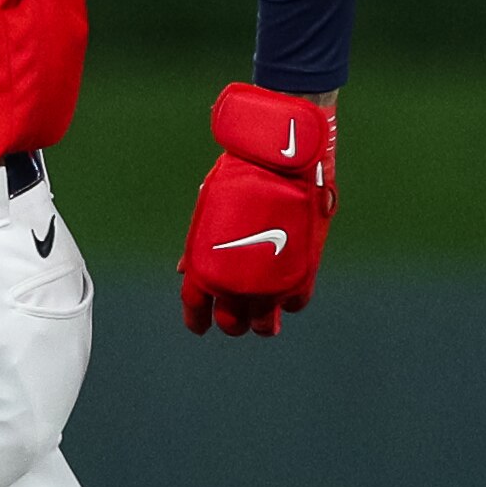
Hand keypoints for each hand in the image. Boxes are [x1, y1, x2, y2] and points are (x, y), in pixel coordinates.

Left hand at [180, 82, 335, 336]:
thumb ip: (199, 247)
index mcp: (204, 268)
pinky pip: (294, 304)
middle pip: (230, 323)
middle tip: (238, 314)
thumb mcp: (209, 212)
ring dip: (262, 323)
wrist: (280, 160)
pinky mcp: (300, 277)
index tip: (201, 326)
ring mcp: (268, 285)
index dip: (197, 321)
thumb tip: (185, 270)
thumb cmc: (240, 176)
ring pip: (263, 325)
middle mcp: (233, 285)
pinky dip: (289, 301)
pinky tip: (287, 292)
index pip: (195, 309)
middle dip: (232, 321)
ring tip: (264, 318)